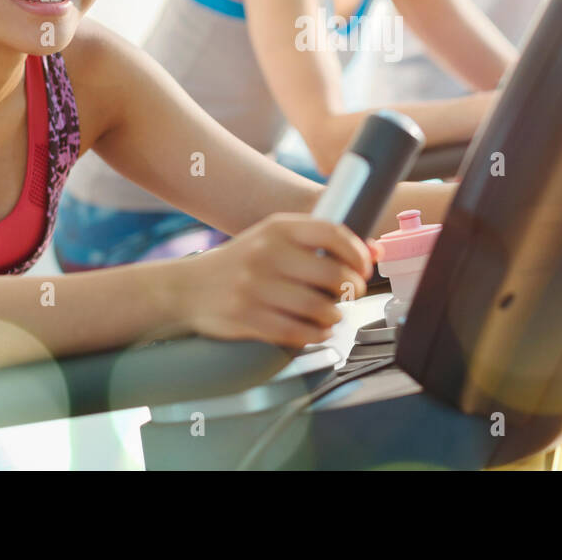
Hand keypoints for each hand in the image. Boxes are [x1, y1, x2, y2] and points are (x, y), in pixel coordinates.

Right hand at [173, 213, 375, 346]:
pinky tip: (317, 330)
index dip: (358, 254)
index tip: (364, 267)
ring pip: (318, 308)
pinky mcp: (246, 317)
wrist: (187, 287)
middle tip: (350, 294)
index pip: (333, 233)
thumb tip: (374, 250)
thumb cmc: (242, 262)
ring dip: (334, 316)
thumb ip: (319, 243)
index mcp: (277, 227)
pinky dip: (315, 334)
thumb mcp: (274, 239)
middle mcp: (266, 253)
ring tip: (332, 314)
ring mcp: (254, 287)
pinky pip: (296, 332)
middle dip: (351, 289)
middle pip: (332, 275)